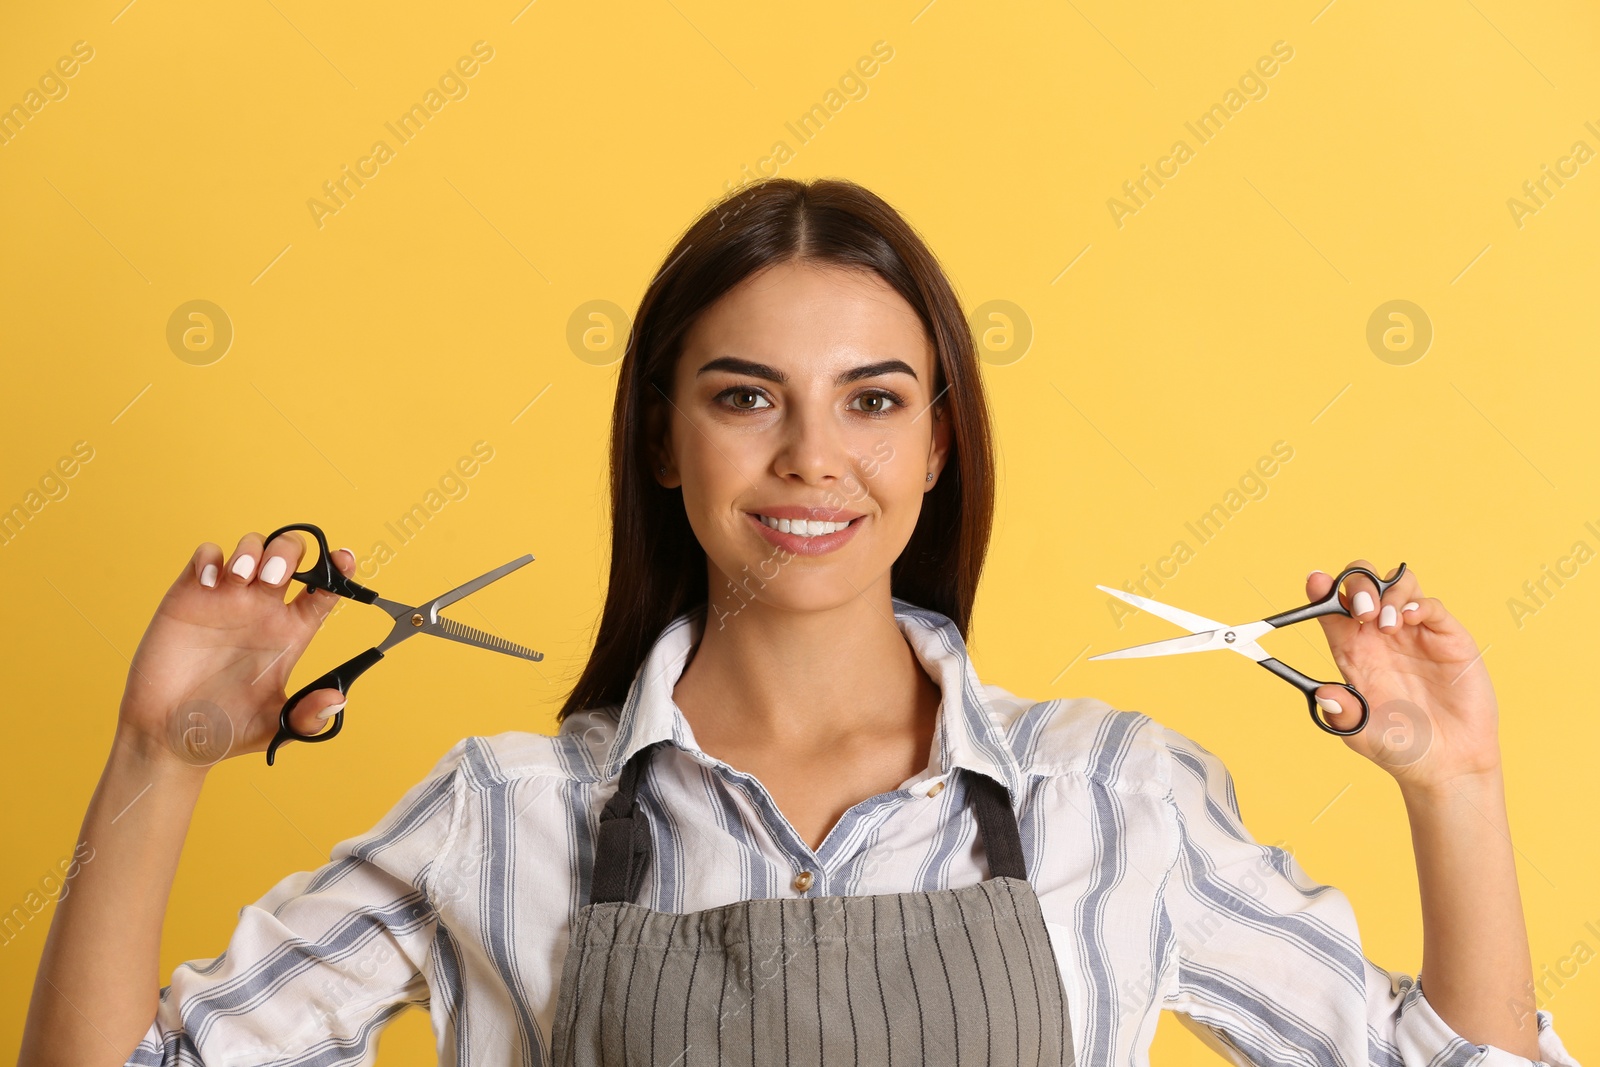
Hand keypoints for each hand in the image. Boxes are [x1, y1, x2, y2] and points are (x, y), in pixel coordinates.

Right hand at [116, 531, 358, 770]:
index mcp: (290, 633)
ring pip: (251, 546)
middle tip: (274, 577)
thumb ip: (306, 715)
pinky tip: (210, 583)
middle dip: (288, 553)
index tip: (343, 559)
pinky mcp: (190, 597)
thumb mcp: (273, 727)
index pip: (324, 590)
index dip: (338, 569)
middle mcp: (263, 609)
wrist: (168, 735)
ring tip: (241, 577)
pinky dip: (210, 558)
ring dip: (251, 550)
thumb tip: (338, 700)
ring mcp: (227, 599)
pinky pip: (206, 556)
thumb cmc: (224, 731)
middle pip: (290, 556)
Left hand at [1307, 560, 1500, 792]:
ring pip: (1399, 585)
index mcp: (1354, 652)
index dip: (1322, 591)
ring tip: (1388, 625)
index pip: (1332, 610)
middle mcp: (1381, 637)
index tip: (1315, 581)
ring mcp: (1415, 634)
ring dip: (1389, 593)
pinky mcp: (1448, 639)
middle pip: (1365, 585)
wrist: (1448, 765)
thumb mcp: (1361, 735)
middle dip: (1359, 584)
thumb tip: (1324, 693)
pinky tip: (1410, 620)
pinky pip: (1432, 606)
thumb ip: (1343, 714)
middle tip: (1362, 611)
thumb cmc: (1401, 748)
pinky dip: (1420, 603)